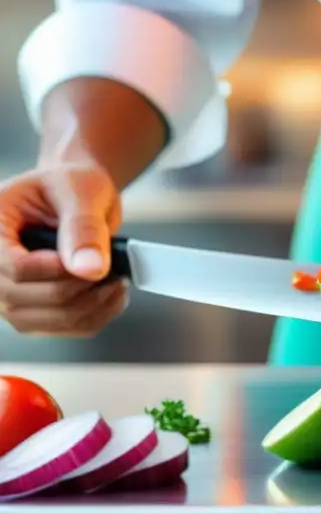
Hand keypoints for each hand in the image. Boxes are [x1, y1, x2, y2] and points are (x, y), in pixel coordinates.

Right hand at [0, 164, 127, 336]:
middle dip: (76, 292)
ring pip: (42, 320)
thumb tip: (89, 269)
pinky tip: (113, 296)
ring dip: (88, 310)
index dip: (54, 271)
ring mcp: (9, 291)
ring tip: (117, 284)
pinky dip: (93, 318)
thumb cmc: (72, 185)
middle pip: (21, 300)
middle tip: (113, 274)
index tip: (93, 262)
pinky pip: (60, 328)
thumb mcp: (80, 191)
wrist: (77, 195)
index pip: (12, 268)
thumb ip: (83, 228)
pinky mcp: (34, 307)